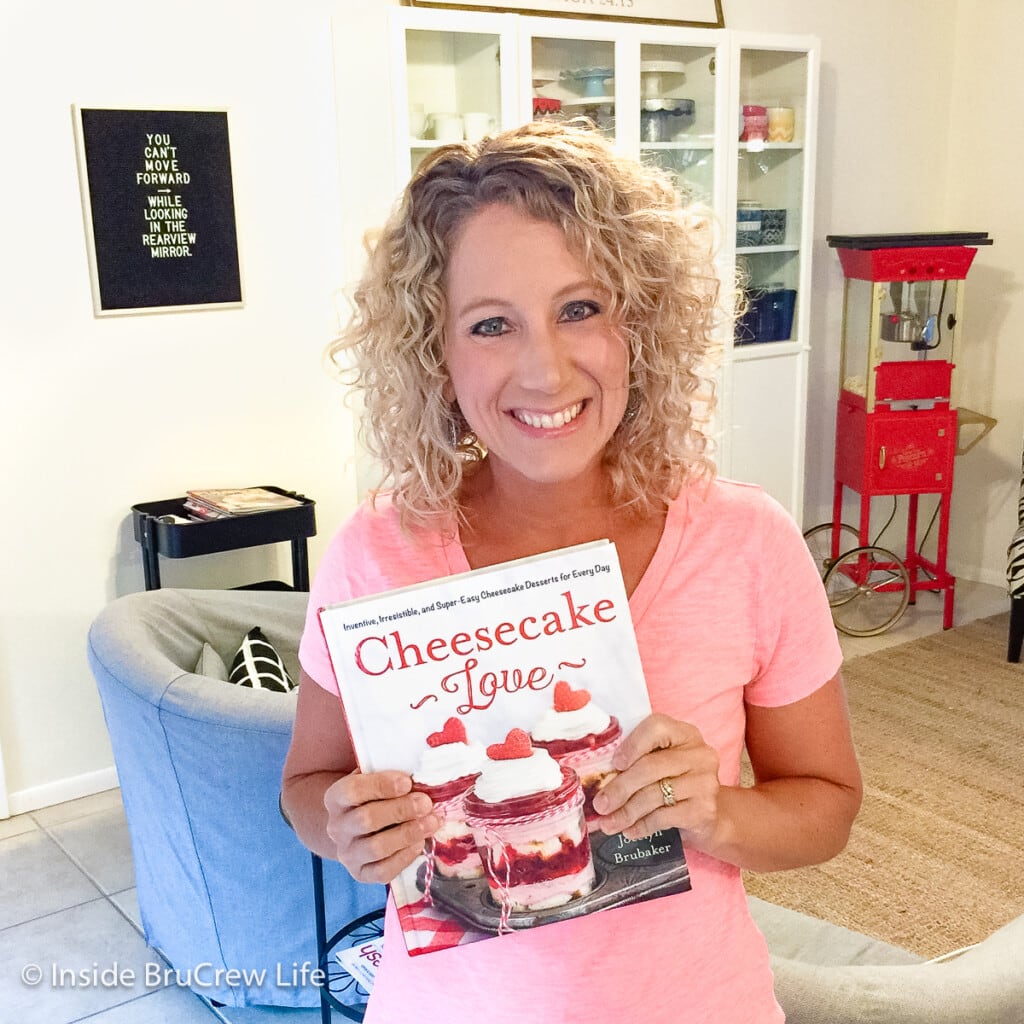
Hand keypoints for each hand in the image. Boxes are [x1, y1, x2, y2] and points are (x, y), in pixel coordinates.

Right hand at [324, 769, 441, 883]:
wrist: (357, 830)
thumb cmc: (373, 798)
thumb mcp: (374, 780)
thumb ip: (388, 775)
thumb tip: (417, 774)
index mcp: (336, 798)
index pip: (353, 791)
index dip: (381, 786)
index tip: (407, 782)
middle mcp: (337, 827)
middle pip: (366, 820)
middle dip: (400, 810)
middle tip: (425, 803)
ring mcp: (347, 854)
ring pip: (375, 848)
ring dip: (407, 834)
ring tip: (431, 822)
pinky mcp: (361, 874)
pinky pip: (382, 871)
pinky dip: (404, 857)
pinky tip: (420, 843)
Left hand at [591, 713, 720, 847]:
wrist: (708, 814)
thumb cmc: (674, 782)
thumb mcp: (660, 763)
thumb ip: (637, 762)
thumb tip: (597, 780)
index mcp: (684, 733)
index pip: (657, 727)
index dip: (632, 744)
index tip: (614, 764)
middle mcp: (699, 754)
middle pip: (651, 767)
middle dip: (620, 788)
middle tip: (600, 804)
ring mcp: (705, 782)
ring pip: (655, 795)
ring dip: (626, 812)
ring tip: (608, 823)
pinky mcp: (704, 810)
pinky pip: (664, 817)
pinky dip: (642, 825)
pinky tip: (629, 831)